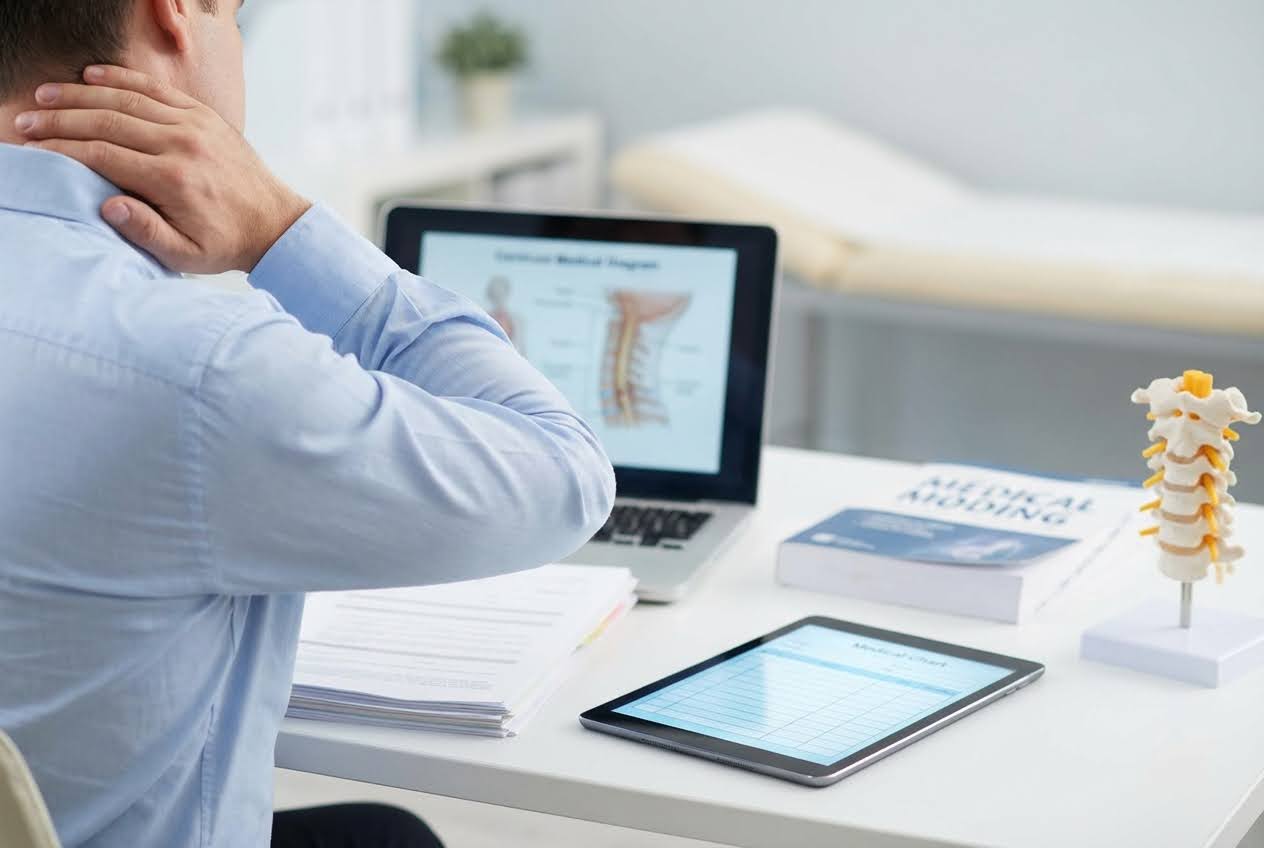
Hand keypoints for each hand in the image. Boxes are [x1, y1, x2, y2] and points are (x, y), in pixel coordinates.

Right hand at [16, 65, 309, 273]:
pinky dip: (122, 80)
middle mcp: (182, 144)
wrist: (274, 224)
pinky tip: (92, 76)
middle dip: (60, 119)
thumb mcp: (187, 255)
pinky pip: (156, 90)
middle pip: (107, 121)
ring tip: (46, 95)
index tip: (33, 147)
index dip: (62, 149)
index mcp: (173, 179)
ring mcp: (195, 125)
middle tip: (26, 120)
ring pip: (128, 100)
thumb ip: (146, 232)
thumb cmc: (226, 243)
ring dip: (82, 94)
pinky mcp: (204, 116)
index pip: (102, 155)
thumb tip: (108, 205)